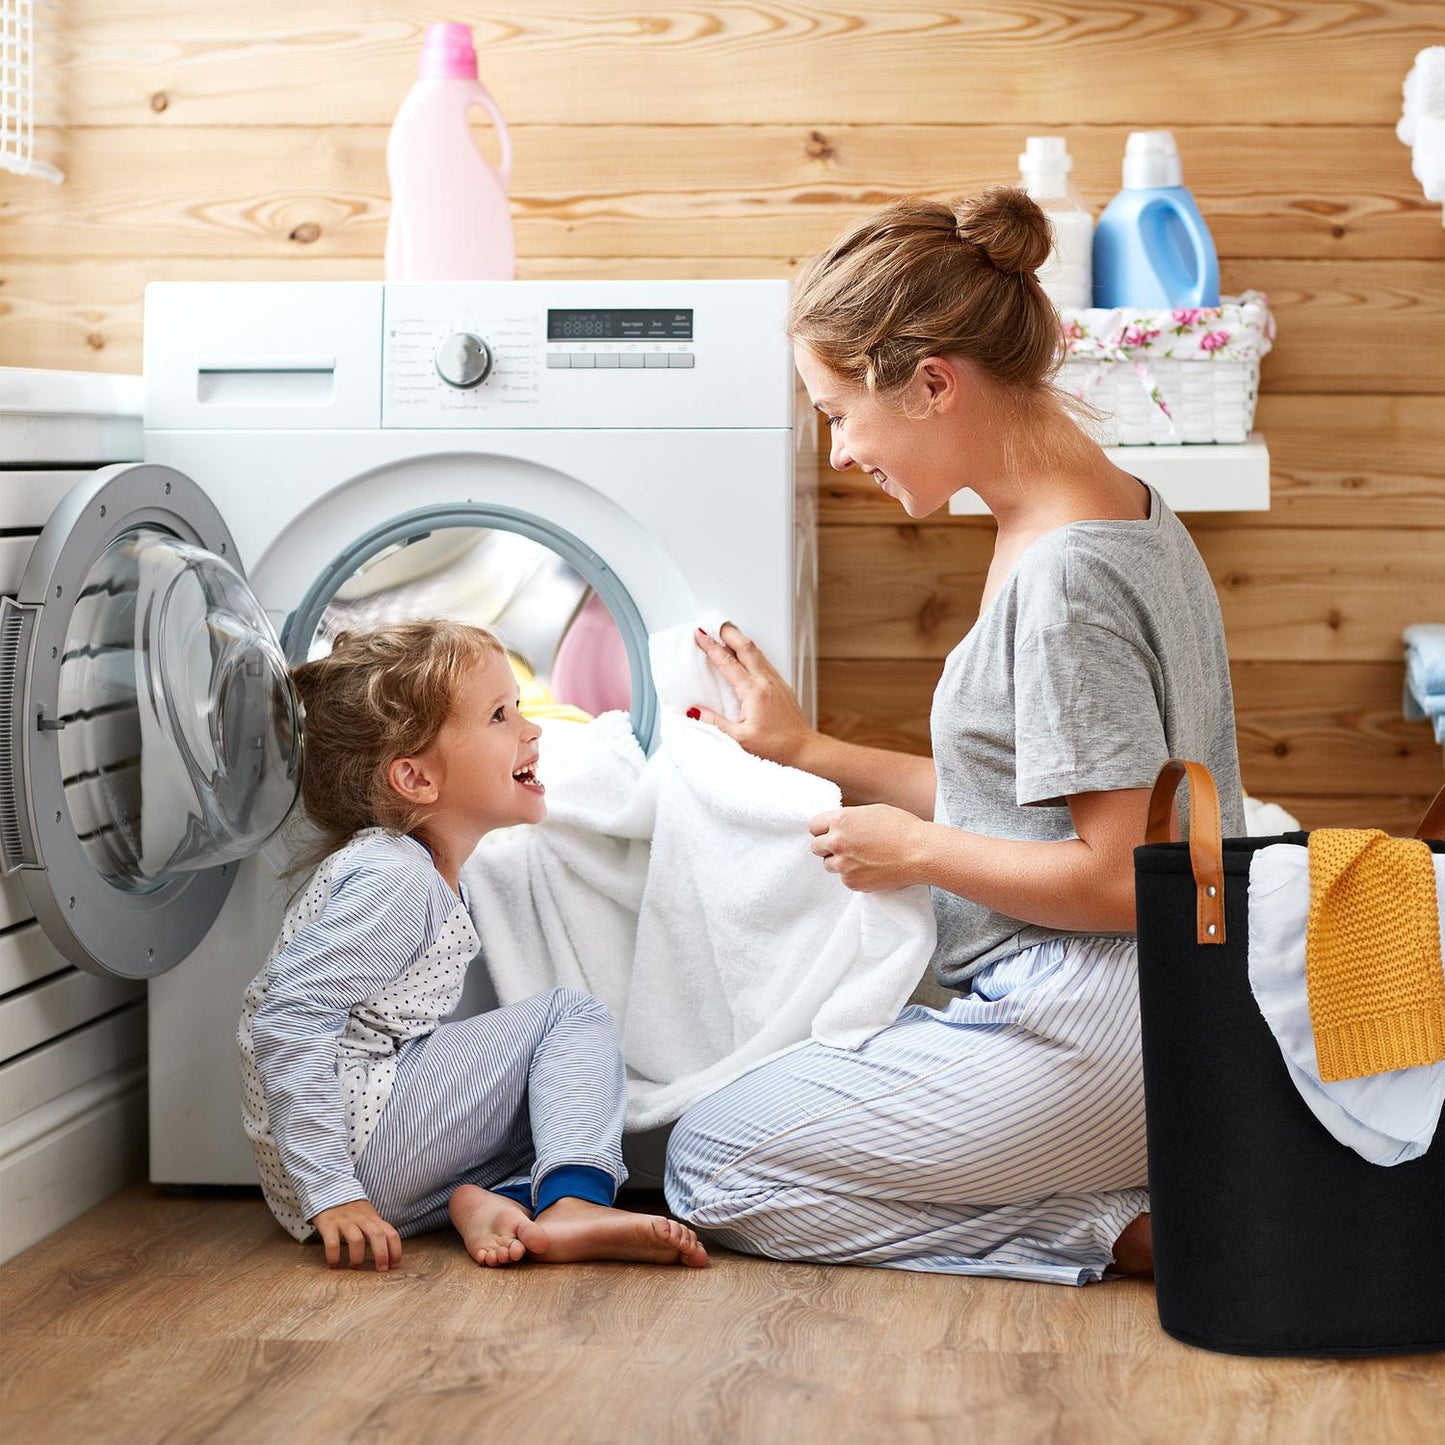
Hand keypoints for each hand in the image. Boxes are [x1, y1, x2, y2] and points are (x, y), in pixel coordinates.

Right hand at [312, 1199, 402, 1271]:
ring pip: (357, 1240)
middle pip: (377, 1235)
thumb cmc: (351, 1210)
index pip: (391, 1233)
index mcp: (373, 1218)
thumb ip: (377, 1229)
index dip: (395, 1250)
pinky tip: (334, 1264)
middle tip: (380, 1270)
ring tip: (354, 1266)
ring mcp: (345, 1221)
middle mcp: (362, 1219)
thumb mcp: (367, 1216)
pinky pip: (333, 1243)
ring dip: (357, 1257)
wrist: (329, 1190)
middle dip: (381, 1254)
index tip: (395, 1265)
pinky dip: (334, 1256)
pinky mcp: (329, 1224)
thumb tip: (389, 1253)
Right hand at [690, 623, 815, 767]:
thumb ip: (715, 723)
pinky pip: (764, 662)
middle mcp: (766, 682)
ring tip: (727, 635)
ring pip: (757, 652)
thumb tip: (695, 712)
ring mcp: (776, 682)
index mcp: (754, 691)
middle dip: (728, 632)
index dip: (711, 647)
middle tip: (713, 624)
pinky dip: (750, 653)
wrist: (803, 749)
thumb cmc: (776, 747)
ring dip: (740, 640)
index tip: (700, 635)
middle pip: (746, 647)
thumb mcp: (740, 739)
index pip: (728, 662)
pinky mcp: (782, 687)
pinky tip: (745, 657)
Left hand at [809, 804, 931, 891]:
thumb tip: (838, 826)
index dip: (823, 830)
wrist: (921, 852)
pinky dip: (854, 875)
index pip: (814, 826)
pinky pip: (844, 879)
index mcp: (841, 821)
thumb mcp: (872, 812)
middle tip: (846, 847)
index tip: (829, 833)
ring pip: (828, 865)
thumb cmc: (902, 828)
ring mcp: (843, 864)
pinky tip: (871, 868)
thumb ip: (850, 819)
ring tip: (861, 858)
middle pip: (816, 847)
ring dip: (839, 862)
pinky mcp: (853, 882)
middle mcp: (837, 842)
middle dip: (828, 847)